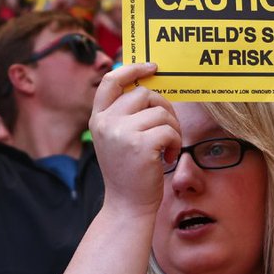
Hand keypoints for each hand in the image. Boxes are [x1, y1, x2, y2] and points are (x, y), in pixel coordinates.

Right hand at [89, 62, 179, 216]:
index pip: (111, 81)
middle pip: (144, 93)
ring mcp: (121, 133)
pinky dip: (174, 142)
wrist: (127, 206)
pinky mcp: (140, 144)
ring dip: (172, 127)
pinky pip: (169, 129)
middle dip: (163, 107)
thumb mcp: (118, 138)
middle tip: (167, 130)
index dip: (132, 69)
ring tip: (166, 147)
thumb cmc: (129, 171)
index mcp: (99, 118)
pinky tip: (166, 158)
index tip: (152, 68)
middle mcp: (106, 122)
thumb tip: (149, 83)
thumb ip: (126, 113)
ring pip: (160, 111)